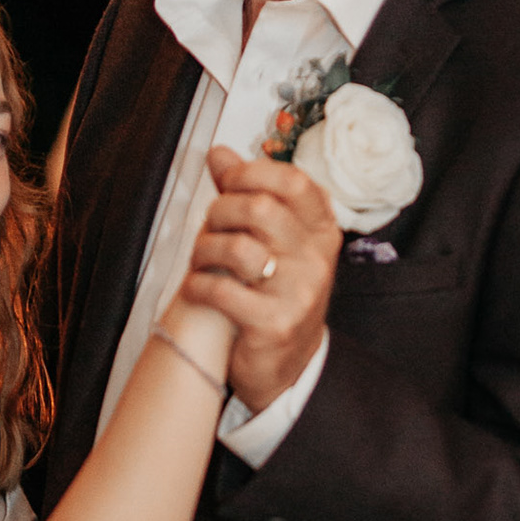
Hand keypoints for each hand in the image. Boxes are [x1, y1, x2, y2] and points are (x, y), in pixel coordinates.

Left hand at [184, 146, 342, 414]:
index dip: (252, 173)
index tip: (229, 182)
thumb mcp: (273, 242)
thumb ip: (247, 195)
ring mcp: (298, 293)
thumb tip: (219, 153)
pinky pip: (223, 291)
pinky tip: (198, 289)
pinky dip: (199, 286)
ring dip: (205, 250)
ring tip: (201, 260)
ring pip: (238, 248)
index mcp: (321, 231)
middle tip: (209, 227)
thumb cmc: (275, 295)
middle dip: (220, 212)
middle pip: (260, 209)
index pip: (293, 182)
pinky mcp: (275, 325)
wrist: (288, 367)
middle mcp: (317, 260)